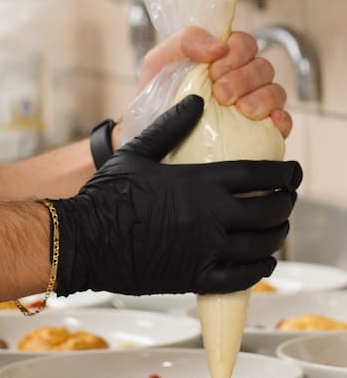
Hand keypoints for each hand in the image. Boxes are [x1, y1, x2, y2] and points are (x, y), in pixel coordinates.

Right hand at [54, 95, 301, 296]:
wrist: (84, 239)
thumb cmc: (106, 194)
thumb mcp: (137, 152)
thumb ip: (170, 126)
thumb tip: (196, 100)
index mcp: (198, 183)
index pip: (258, 175)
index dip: (283, 173)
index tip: (293, 171)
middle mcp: (209, 217)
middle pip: (268, 210)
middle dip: (286, 202)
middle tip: (288, 197)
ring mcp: (204, 250)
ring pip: (261, 244)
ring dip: (277, 234)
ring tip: (278, 226)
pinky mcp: (195, 277)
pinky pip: (241, 277)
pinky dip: (260, 268)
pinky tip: (264, 260)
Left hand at [139, 24, 291, 137]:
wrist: (150, 139)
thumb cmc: (156, 97)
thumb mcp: (159, 61)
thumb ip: (186, 40)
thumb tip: (218, 45)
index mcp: (222, 59)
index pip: (245, 43)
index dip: (236, 52)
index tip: (214, 69)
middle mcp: (242, 80)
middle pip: (263, 67)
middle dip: (243, 78)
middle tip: (221, 94)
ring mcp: (253, 106)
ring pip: (276, 92)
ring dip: (262, 98)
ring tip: (240, 110)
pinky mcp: (260, 133)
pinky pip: (284, 122)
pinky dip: (282, 119)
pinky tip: (270, 121)